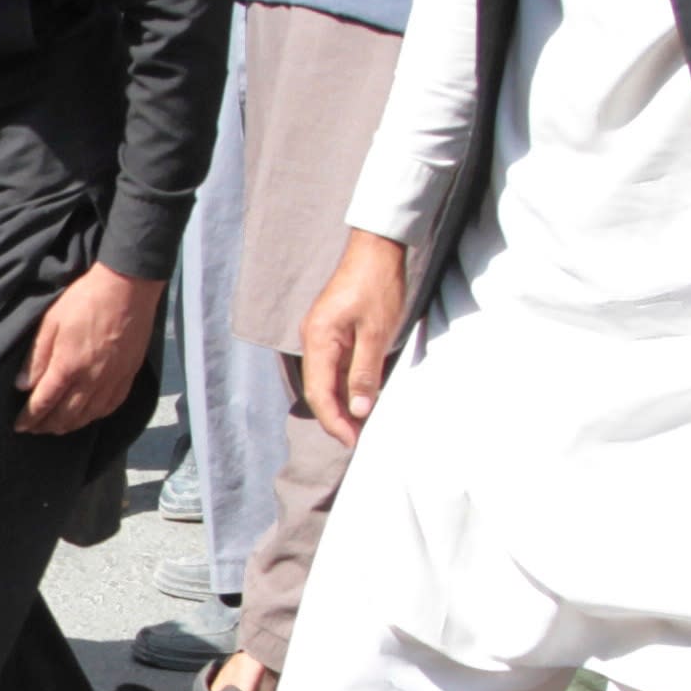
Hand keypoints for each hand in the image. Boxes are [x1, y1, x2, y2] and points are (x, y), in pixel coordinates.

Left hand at [17, 261, 163, 434]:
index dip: (30, 418)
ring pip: (89, 415)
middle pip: (66, 415)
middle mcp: (91, 380)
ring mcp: (112, 380)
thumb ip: (36, 357)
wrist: (128, 287)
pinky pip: (111, 406)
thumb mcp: (51, 322)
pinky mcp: (128, 375)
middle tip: (34, 430)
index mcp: (68, 366)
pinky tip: (88, 416)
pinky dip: (96, 416)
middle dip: (47, 426)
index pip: (44, 402)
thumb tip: (22, 386)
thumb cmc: (85, 299)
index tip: (19, 426)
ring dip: (70, 426)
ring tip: (57, 428)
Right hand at [296, 231, 409, 438]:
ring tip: (361, 424)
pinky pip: (334, 367)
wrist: (377, 249)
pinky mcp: (332, 330)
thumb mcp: (376, 333)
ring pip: (326, 380)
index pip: (319, 393)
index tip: (353, 441)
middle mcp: (312, 339)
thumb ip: (365, 373)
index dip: (334, 421)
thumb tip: (358, 411)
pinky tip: (360, 396)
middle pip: (318, 390)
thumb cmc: (378, 286)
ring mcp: (321, 334)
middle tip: (359, 439)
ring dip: (341, 403)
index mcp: (318, 340)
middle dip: (336, 418)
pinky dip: (345, 386)